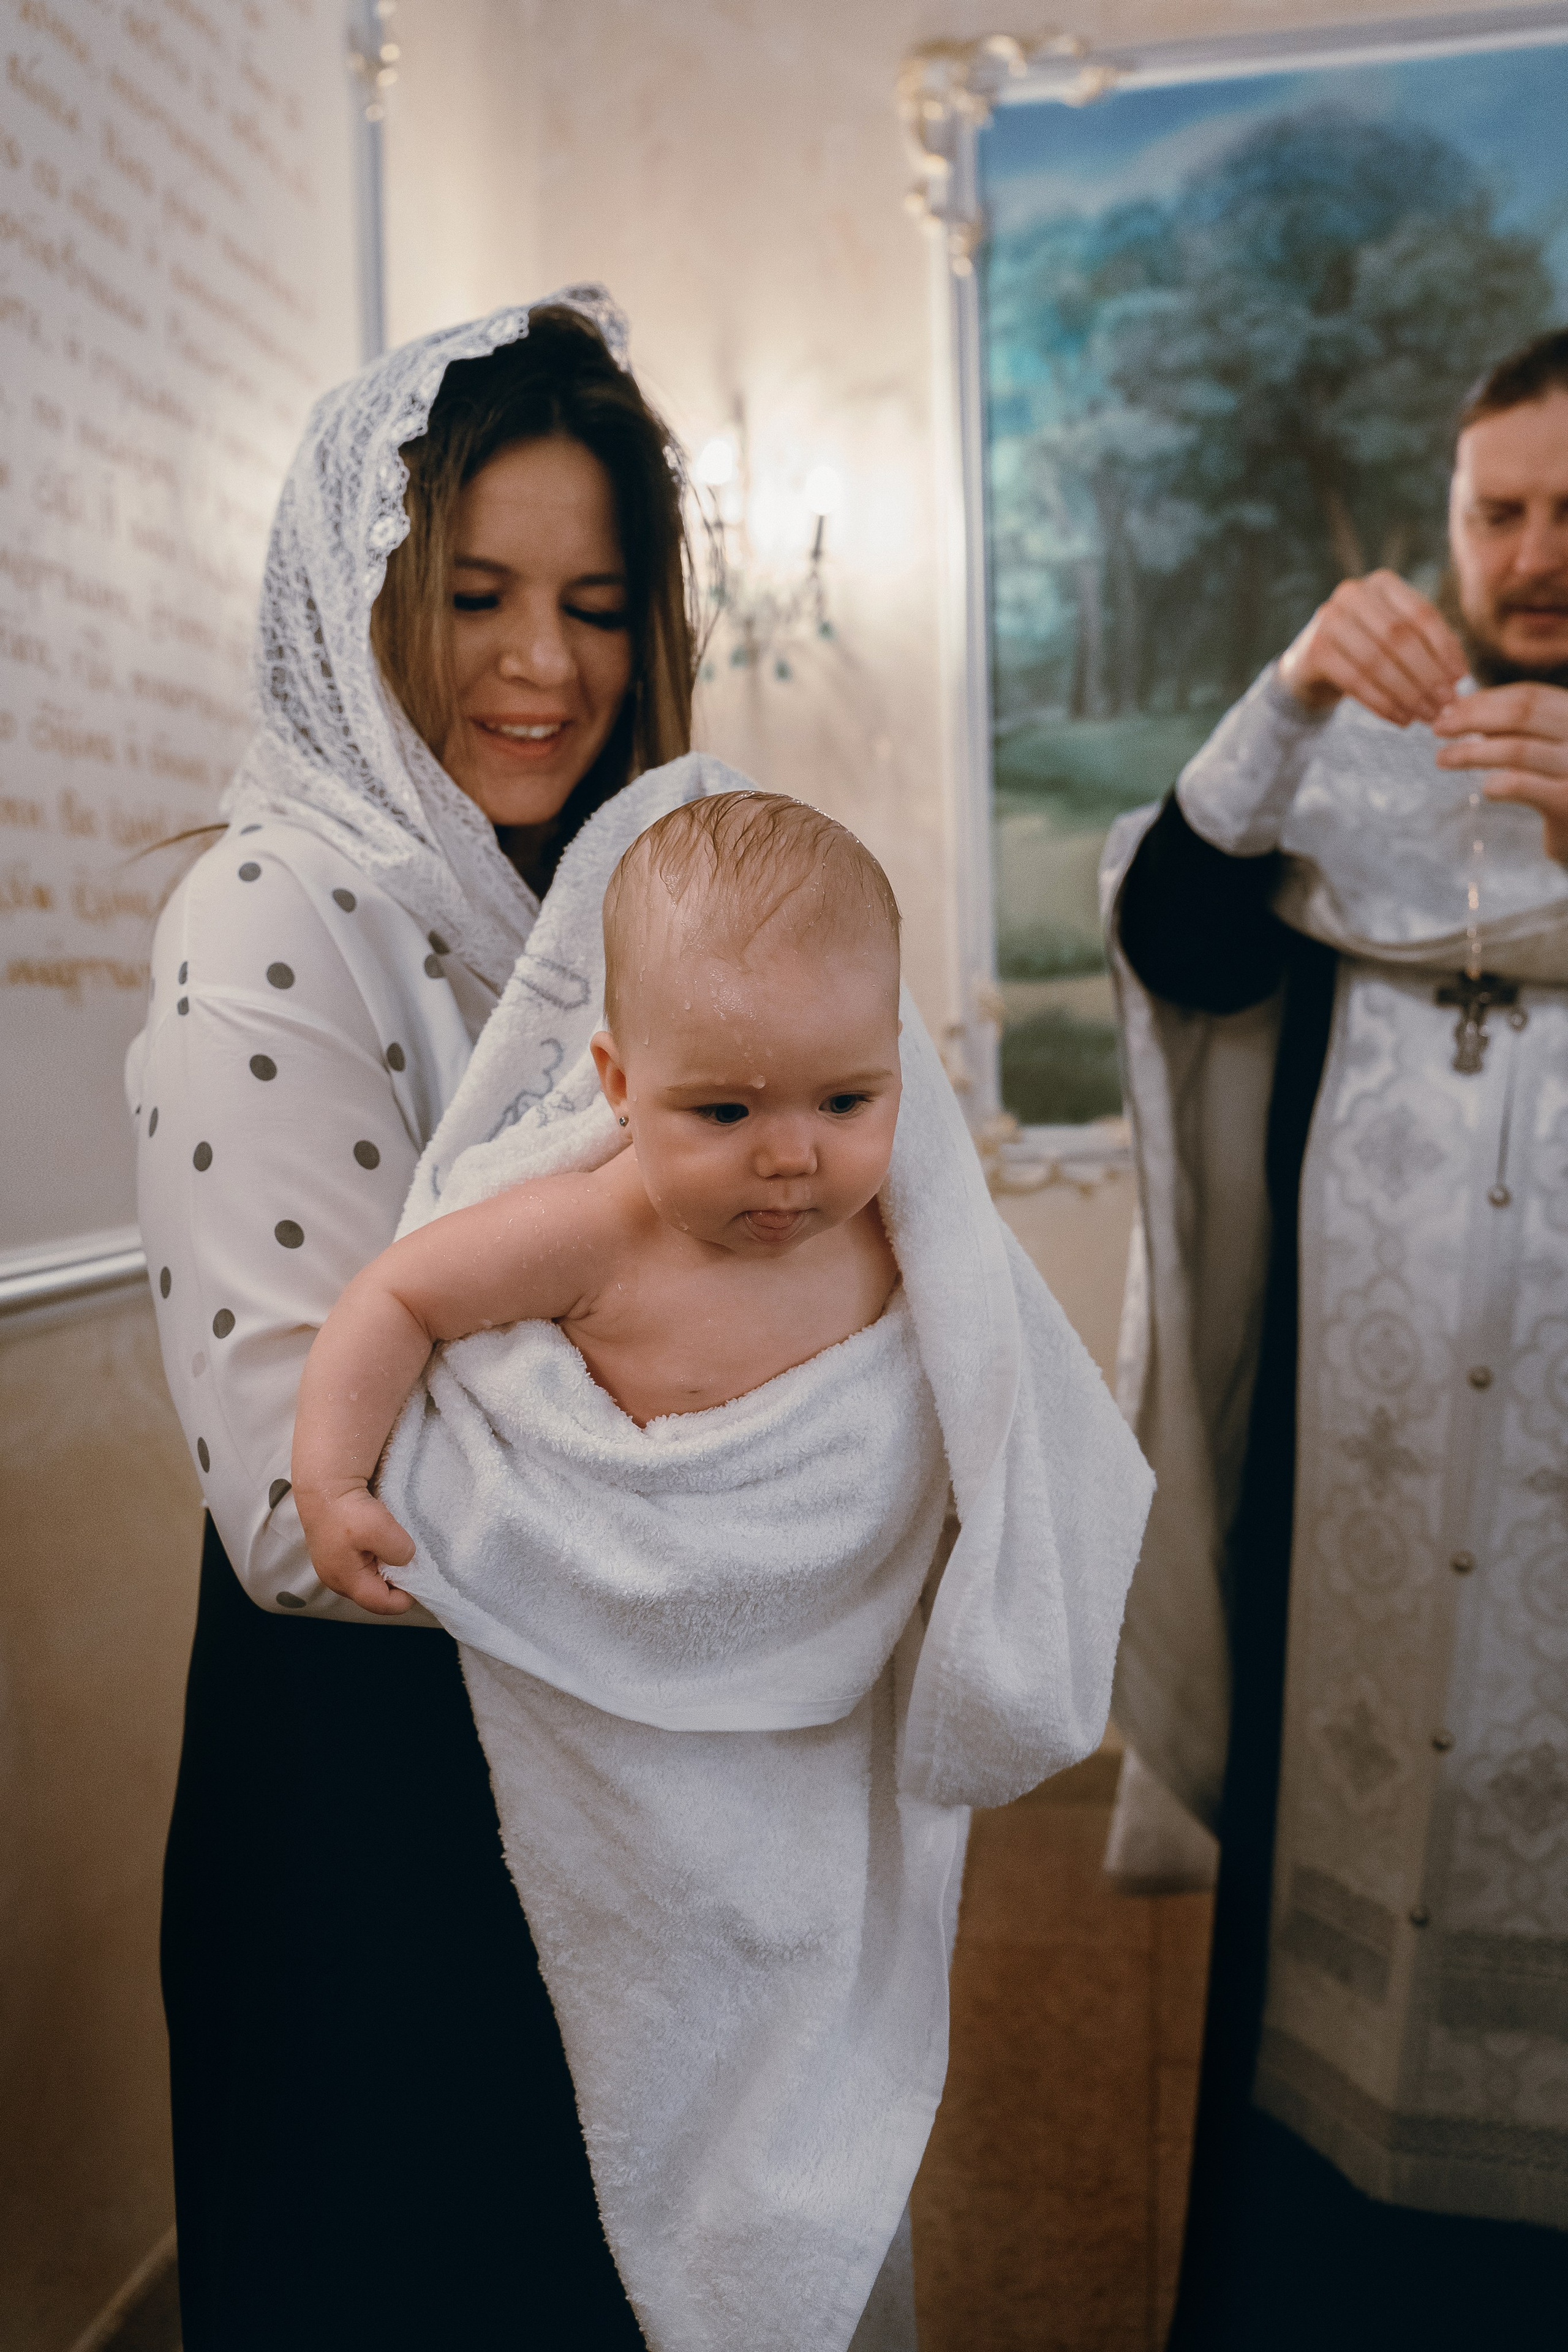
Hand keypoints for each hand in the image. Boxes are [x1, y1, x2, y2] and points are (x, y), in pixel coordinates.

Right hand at [293, 1478, 417, 1615]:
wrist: (324, 1482)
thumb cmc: (346, 1507)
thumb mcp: (379, 1528)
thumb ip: (399, 1551)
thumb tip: (407, 1558)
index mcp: (346, 1581)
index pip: (383, 1604)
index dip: (406, 1596)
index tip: (421, 1577)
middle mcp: (338, 1578)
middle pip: (377, 1593)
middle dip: (397, 1581)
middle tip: (410, 1559)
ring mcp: (337, 1564)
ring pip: (372, 1576)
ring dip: (389, 1565)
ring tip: (397, 1545)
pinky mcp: (339, 1549)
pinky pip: (366, 1561)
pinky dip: (380, 1553)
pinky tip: (385, 1537)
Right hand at [1278, 569, 1467, 726]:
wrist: (1311, 665)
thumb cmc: (1366, 649)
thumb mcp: (1396, 637)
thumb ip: (1426, 645)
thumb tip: (1458, 675)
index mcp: (1382, 583)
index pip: (1421, 614)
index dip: (1445, 647)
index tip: (1460, 678)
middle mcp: (1353, 594)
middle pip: (1400, 638)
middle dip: (1427, 674)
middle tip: (1447, 703)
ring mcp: (1329, 620)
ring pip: (1378, 661)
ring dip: (1407, 694)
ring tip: (1427, 715)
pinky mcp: (1315, 650)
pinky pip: (1356, 682)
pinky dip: (1383, 704)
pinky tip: (1402, 719)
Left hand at [1434, 682, 1567, 866]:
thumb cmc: (1561, 784)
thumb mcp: (1544, 747)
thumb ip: (1513, 728)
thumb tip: (1458, 709)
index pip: (1530, 695)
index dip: (1486, 700)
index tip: (1451, 708)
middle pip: (1523, 713)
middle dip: (1473, 718)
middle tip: (1438, 728)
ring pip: (1518, 749)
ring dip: (1472, 752)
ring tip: (1443, 758)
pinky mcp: (1567, 801)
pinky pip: (1522, 785)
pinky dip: (1497, 784)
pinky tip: (1485, 789)